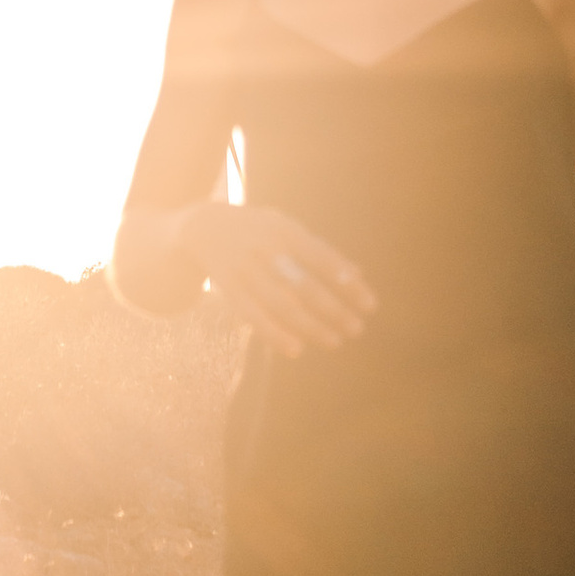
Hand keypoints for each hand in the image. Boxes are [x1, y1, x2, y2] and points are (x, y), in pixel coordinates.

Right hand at [199, 201, 376, 356]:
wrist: (204, 225)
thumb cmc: (259, 230)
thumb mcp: (287, 228)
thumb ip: (320, 250)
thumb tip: (358, 274)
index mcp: (284, 229)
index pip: (321, 257)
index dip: (345, 282)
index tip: (370, 305)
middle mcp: (264, 247)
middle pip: (303, 283)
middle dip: (332, 308)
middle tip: (356, 329)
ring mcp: (244, 268)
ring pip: (280, 302)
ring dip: (309, 325)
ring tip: (335, 342)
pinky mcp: (227, 288)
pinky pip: (252, 315)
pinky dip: (273, 333)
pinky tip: (295, 349)